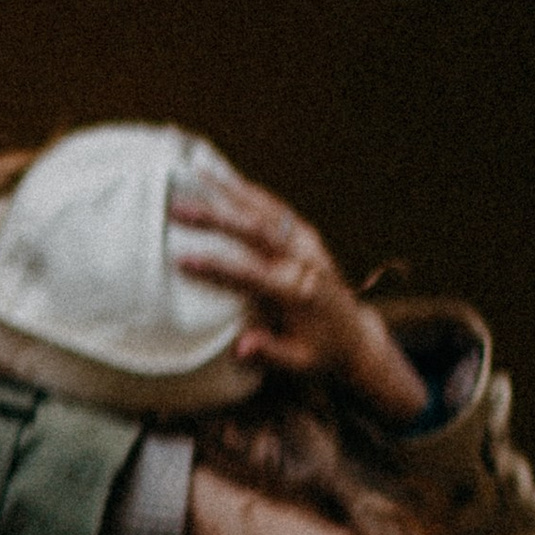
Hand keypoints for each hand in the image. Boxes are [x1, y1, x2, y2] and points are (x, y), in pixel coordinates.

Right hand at [169, 166, 426, 422]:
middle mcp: (303, 261)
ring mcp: (306, 244)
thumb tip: (239, 348)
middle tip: (177, 207)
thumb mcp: (299, 363)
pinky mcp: (307, 236)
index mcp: (298, 292)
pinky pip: (276, 208)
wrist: (357, 336)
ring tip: (197, 171)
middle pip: (255, 231)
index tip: (181, 259)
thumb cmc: (321, 353)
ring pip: (265, 210)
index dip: (216, 267)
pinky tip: (225, 177)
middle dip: (214, 216)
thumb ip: (270, 352)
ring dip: (230, 190)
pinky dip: (250, 191)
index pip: (251, 275)